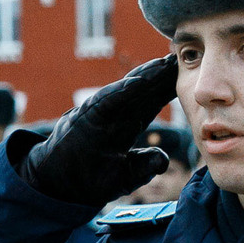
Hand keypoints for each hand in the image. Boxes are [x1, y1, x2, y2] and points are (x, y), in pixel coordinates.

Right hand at [24, 55, 180, 206]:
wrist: (56, 186)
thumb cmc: (88, 180)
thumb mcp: (124, 176)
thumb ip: (144, 166)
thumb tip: (163, 160)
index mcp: (125, 126)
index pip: (151, 102)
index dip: (168, 88)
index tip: (186, 75)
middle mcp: (114, 116)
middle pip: (142, 91)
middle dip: (160, 74)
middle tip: (180, 56)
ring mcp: (99, 115)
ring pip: (126, 91)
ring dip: (145, 76)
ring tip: (163, 63)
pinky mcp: (85, 119)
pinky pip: (105, 102)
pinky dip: (120, 91)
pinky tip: (137, 81)